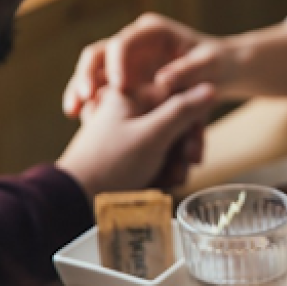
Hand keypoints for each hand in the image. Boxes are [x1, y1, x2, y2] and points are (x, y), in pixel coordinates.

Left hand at [56, 84, 216, 198]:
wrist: (76, 198)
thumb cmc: (111, 164)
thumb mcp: (152, 134)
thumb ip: (182, 110)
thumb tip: (209, 87)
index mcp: (131, 94)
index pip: (178, 97)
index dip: (191, 122)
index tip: (191, 146)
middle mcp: (129, 110)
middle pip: (175, 122)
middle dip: (183, 149)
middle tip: (184, 167)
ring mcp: (127, 132)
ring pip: (168, 142)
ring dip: (174, 164)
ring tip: (168, 181)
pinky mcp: (126, 153)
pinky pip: (155, 157)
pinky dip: (161, 171)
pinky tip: (159, 184)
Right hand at [63, 13, 233, 117]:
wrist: (222, 72)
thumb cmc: (218, 65)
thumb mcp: (210, 66)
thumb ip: (189, 71)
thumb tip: (164, 80)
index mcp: (152, 31)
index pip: (124, 42)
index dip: (117, 63)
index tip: (119, 87)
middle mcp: (134, 42)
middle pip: (99, 53)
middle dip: (87, 74)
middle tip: (84, 98)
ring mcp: (126, 60)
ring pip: (93, 71)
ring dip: (80, 89)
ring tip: (74, 112)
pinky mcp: (124, 78)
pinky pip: (100, 88)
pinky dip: (90, 102)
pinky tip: (82, 119)